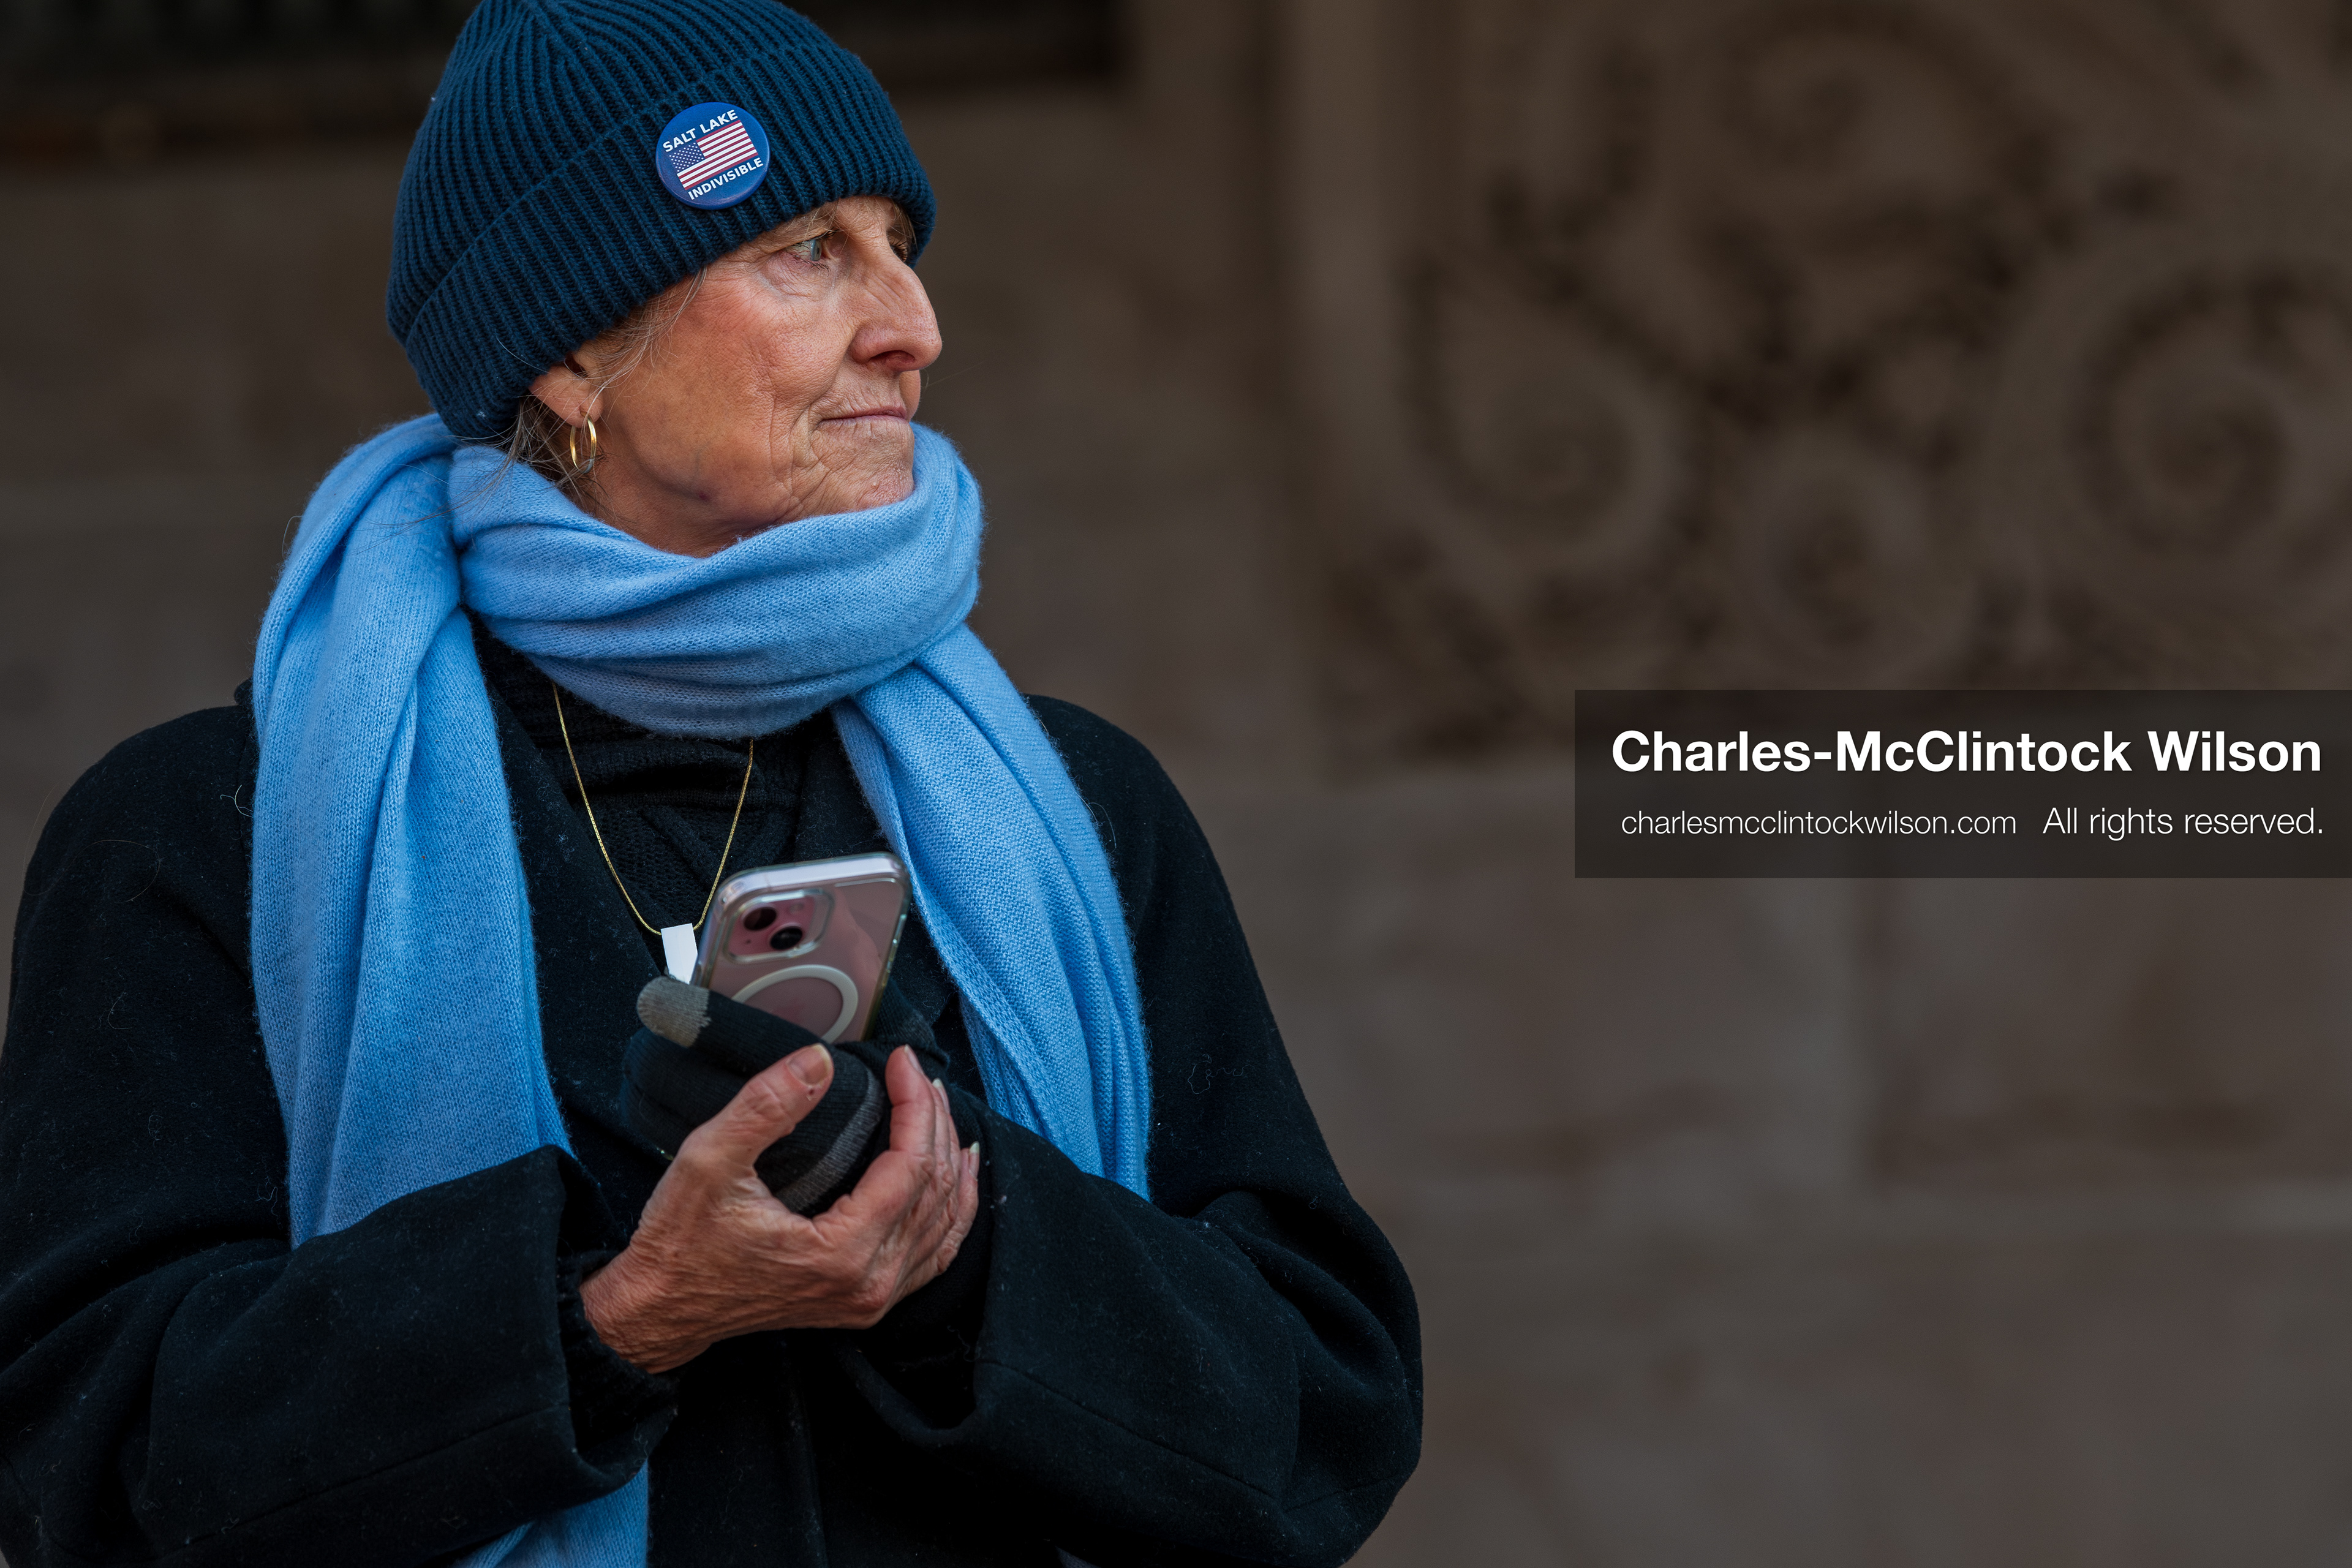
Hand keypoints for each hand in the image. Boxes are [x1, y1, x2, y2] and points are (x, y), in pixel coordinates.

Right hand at [581, 1042, 979, 1372]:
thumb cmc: (681, 1241)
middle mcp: (869, 1283)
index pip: (910, 1166)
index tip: (901, 1061)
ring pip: (945, 1221)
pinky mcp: (865, 1301)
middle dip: (935, 1122)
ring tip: (943, 1109)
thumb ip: (765, 1107)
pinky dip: (953, 1210)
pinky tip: (956, 1177)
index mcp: (840, 1253)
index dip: (914, 1105)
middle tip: (918, 1075)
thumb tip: (818, 1060)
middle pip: (935, 1189)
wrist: (661, 1310)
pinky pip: (934, 1253)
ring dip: (951, 1160)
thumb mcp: (708, 1161)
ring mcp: (872, 1299)